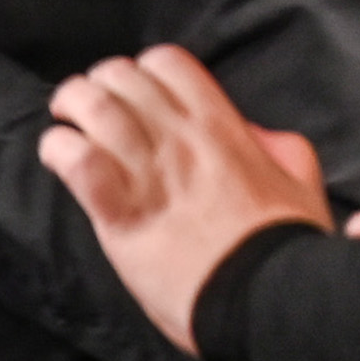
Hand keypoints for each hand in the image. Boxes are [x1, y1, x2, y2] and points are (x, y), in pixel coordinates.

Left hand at [38, 46, 330, 354]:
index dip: (143, 71)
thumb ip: (275, 146)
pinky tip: (59, 158)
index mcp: (222, 126)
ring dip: (71, 110)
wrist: (264, 297)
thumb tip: (247, 132)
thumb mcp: (299, 179)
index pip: (168, 63)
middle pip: (120, 77)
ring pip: (94, 109)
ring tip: (65, 127)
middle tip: (93, 111)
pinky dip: (61, 153)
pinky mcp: (121, 216)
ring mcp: (150, 175)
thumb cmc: (283, 244)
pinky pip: (79, 164)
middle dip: (98, 85)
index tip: (138, 96)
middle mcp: (181, 140)